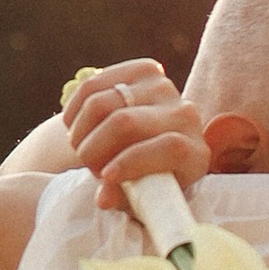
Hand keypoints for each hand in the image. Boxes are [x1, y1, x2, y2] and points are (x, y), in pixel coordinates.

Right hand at [64, 60, 211, 207]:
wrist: (145, 147)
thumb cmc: (143, 182)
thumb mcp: (137, 198)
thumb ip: (122, 198)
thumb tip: (103, 199)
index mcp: (194, 153)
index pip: (169, 146)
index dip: (132, 161)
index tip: (104, 176)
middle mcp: (185, 115)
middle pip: (126, 121)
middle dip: (94, 146)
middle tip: (84, 162)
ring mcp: (165, 88)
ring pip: (103, 101)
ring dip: (81, 130)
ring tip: (79, 146)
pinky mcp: (144, 70)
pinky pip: (95, 84)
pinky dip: (75, 109)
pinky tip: (74, 126)